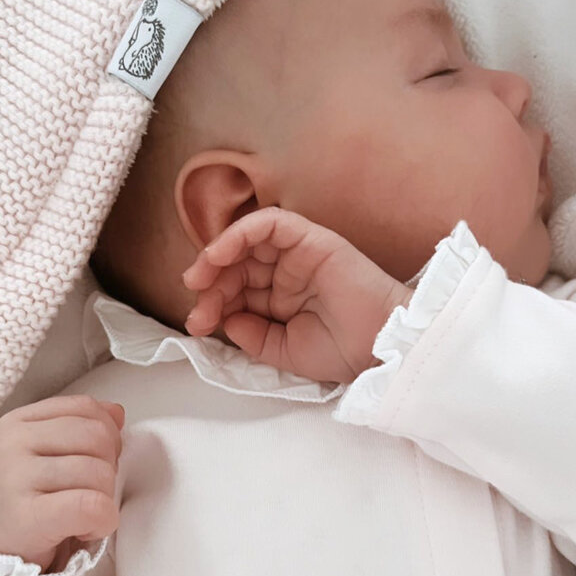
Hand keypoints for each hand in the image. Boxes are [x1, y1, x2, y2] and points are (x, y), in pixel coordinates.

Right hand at [0, 395, 124, 572]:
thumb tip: (116, 413)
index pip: (84, 408)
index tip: (95, 461)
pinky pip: (91, 506)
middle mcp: (12, 444)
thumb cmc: (21, 500)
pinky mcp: (25, 517)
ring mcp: (15, 478)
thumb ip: (79, 427)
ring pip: (98, 473)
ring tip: (82, 515)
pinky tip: (86, 530)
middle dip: (109, 466)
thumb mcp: (43, 454)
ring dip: (105, 498)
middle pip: (97, 436)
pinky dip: (103, 521)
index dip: (107, 434)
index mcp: (17, 423)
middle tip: (90, 492)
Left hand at [182, 207, 411, 383]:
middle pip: (236, 265)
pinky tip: (219, 254)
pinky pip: (269, 223)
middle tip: (198, 310)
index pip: (236, 290)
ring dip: (217, 256)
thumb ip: (252, 336)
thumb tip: (225, 320)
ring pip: (247, 241)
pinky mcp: (310, 239)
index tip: (198, 324)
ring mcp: (298, 254)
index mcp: (280, 298)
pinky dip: (239, 232)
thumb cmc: (341, 352)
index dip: (212, 302)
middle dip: (210, 284)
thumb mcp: (283, 351)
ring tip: (199, 278)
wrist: (378, 348)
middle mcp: (286, 273)